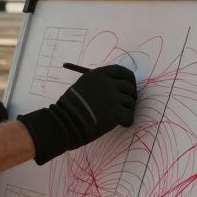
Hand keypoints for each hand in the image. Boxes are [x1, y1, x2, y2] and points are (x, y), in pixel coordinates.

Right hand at [17, 64, 136, 164]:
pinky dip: (126, 121)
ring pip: (131, 103)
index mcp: (99, 74)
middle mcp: (107, 83)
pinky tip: (119, 124)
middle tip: (125, 105)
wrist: (65, 122)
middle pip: (130, 87)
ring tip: (115, 117)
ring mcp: (113, 98)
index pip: (123, 71)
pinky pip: (129, 116)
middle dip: (130, 97)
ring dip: (126, 110)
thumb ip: (99, 83)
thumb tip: (116, 86)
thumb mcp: (83, 85)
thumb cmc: (71, 106)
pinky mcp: (116, 113)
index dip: (129, 80)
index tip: (129, 86)